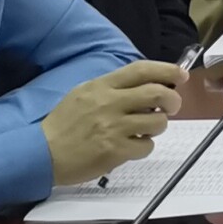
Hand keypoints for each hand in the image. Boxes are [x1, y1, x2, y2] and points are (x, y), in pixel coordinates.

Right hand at [42, 59, 184, 185]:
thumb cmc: (64, 124)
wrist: (41, 153)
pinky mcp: (115, 150)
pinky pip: (146, 146)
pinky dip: (145, 146)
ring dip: (159, 125)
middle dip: (173, 99)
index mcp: (101, 86)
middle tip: (172, 106)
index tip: (181, 75)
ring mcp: (113, 127)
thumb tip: (148, 86)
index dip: (167, 70)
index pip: (141, 70)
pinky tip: (133, 146)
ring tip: (147, 128)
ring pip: (157, 121)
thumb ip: (112, 89)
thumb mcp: (83, 95)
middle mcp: (109, 103)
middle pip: (157, 93)